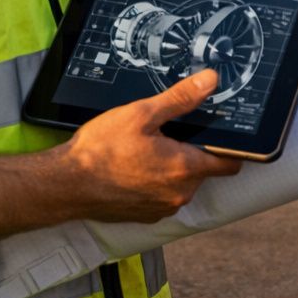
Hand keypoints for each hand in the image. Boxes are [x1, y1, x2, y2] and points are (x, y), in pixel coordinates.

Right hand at [62, 69, 241, 223]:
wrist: (65, 184)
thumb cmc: (100, 151)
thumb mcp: (142, 114)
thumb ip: (181, 98)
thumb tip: (209, 82)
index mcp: (185, 169)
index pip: (230, 162)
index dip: (231, 146)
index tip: (223, 132)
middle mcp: (179, 194)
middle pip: (204, 169)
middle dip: (192, 150)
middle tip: (170, 132)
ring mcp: (162, 208)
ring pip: (182, 182)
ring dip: (172, 166)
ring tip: (147, 148)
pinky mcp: (145, 215)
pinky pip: (162, 195)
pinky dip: (155, 181)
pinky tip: (135, 166)